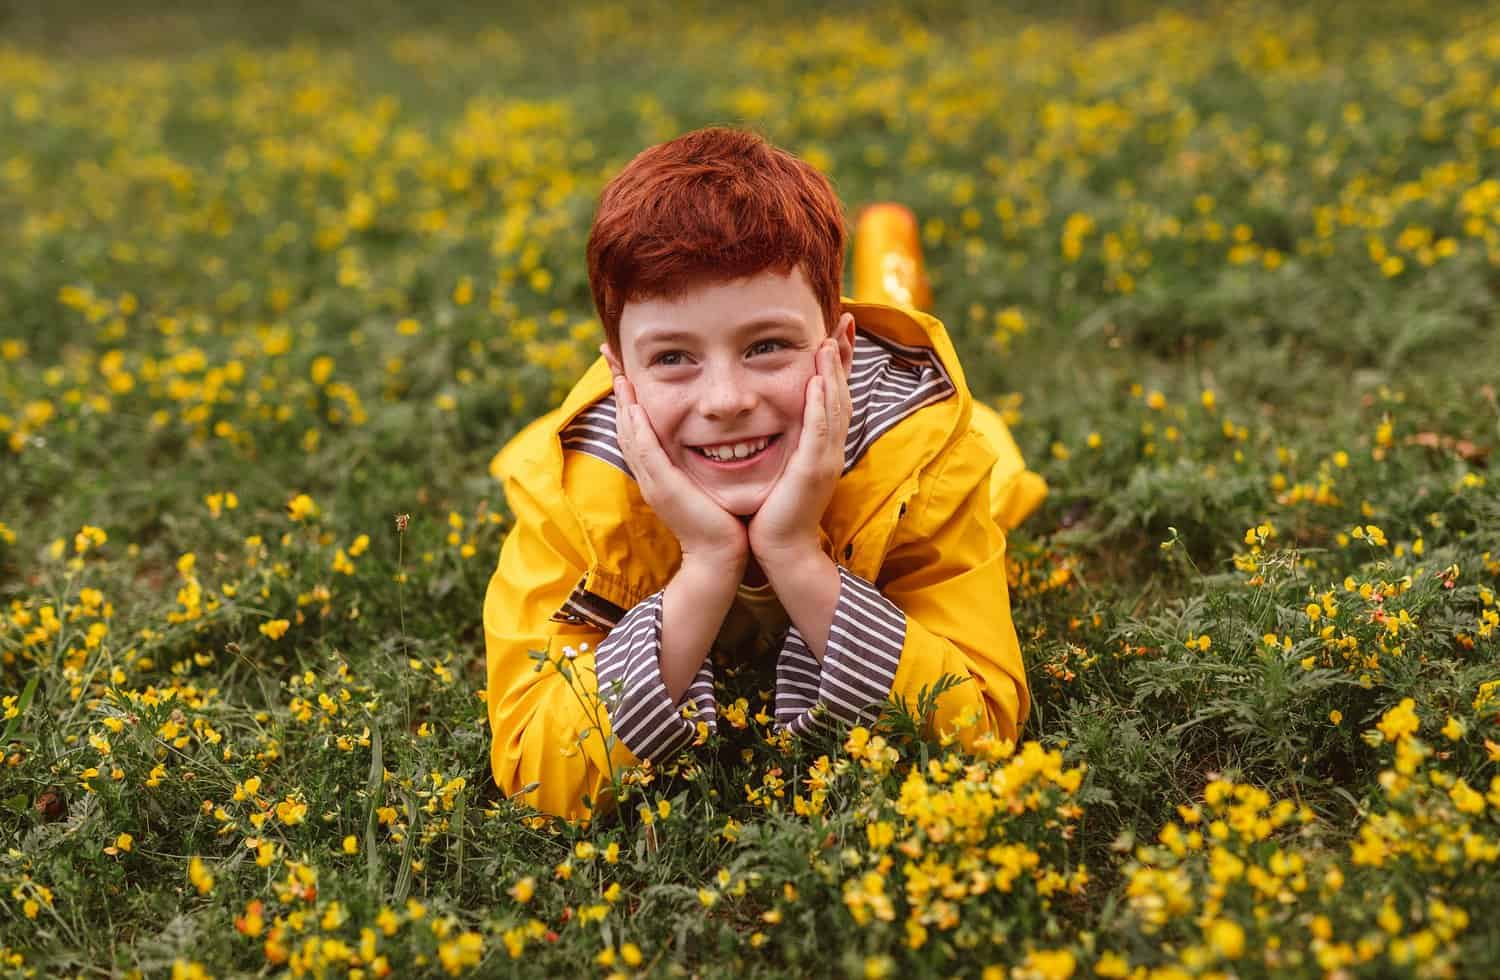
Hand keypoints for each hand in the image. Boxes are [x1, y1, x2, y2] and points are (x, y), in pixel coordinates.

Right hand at [600, 345, 748, 568]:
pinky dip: (638, 428)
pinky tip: (634, 406)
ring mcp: (653, 481)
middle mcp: (649, 472)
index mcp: (657, 469)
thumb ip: (701, 457)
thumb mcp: (705, 480)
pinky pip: (646, 452)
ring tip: (618, 371)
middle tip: (608, 352)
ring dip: (623, 401)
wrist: (720, 557)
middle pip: (625, 422)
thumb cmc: (721, 519)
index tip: (623, 363)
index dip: (628, 393)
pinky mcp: (664, 488)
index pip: (636, 423)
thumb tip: (715, 434)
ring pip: (630, 433)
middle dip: (618, 387)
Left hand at [749, 338, 849, 564]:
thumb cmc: (774, 510)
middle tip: (846, 320)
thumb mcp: (781, 466)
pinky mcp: (812, 471)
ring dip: (833, 371)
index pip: (833, 394)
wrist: (781, 549)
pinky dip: (820, 404)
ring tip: (830, 340)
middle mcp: (830, 447)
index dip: (839, 361)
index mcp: (822, 444)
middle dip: (843, 355)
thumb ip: (783, 440)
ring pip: (834, 406)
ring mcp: (825, 458)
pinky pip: (820, 431)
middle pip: (841, 391)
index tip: (838, 329)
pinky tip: (818, 380)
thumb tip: (769, 415)